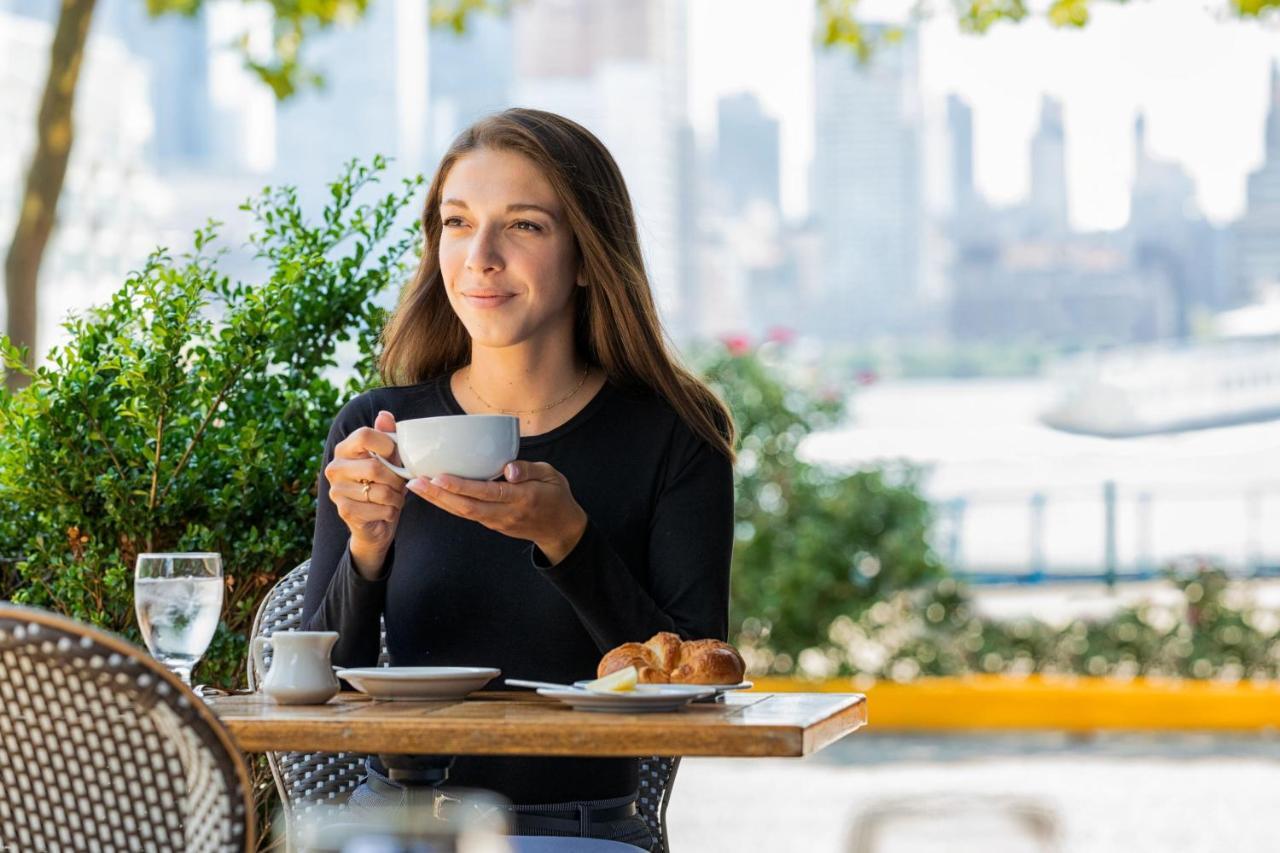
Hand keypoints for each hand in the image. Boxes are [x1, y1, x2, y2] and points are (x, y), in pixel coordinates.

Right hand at [326, 410, 407, 578]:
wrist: (374, 523)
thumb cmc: (383, 485)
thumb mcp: (389, 459)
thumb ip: (387, 436)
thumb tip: (384, 415)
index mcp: (344, 449)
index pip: (365, 435)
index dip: (389, 445)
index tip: (398, 457)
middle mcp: (335, 468)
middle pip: (375, 467)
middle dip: (396, 478)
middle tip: (401, 483)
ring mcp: (336, 490)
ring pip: (380, 491)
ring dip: (396, 497)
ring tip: (394, 497)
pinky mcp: (344, 511)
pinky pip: (380, 509)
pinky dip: (391, 511)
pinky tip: (386, 511)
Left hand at [407, 460, 587, 564]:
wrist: (561, 530)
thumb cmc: (556, 496)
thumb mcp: (552, 475)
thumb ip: (529, 469)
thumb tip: (508, 468)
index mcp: (522, 498)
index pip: (487, 492)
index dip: (462, 486)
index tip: (439, 476)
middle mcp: (505, 513)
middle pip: (466, 507)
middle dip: (438, 495)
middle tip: (415, 481)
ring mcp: (496, 522)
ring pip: (462, 513)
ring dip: (438, 501)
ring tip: (416, 486)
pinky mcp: (491, 525)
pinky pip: (466, 515)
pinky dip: (447, 505)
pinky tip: (432, 493)